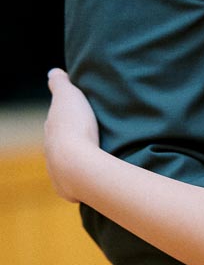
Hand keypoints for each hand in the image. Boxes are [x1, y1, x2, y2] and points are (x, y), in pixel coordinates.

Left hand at [44, 68, 99, 202]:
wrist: (77, 165)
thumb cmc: (75, 128)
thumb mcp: (69, 96)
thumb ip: (60, 83)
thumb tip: (54, 73)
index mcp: (51, 129)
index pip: (56, 123)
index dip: (66, 119)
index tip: (77, 118)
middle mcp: (49, 152)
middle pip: (59, 146)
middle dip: (70, 143)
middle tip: (88, 140)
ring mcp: (56, 173)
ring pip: (64, 167)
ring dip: (76, 165)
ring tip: (93, 163)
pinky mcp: (66, 191)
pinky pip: (72, 187)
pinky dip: (80, 184)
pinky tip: (90, 182)